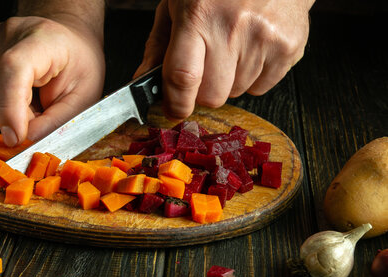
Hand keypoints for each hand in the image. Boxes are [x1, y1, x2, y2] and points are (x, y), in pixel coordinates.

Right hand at [0, 16, 104, 145]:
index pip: (13, 68)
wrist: (66, 42)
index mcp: (40, 38)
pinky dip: (1, 110)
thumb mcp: (83, 96)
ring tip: (34, 102)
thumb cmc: (79, 66)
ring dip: (11, 116)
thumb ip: (58, 120)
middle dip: (19, 121)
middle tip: (43, 115)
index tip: (17, 138)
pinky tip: (20, 98)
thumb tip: (27, 139)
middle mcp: (4, 37)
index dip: (11, 108)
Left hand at [135, 0, 313, 119]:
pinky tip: (252, 48)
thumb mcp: (177, 4)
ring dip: (229, 81)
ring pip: (236, 93)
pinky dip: (253, 77)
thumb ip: (158, 45)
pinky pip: (261, 88)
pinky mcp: (288, 47)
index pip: (183, 77)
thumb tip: (142, 80)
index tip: (174, 110)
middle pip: (212, 96)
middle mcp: (232, 28)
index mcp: (198, 15)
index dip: (176, 103)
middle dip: (204, 91)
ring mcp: (264, 39)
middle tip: (206, 67)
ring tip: (233, 48)